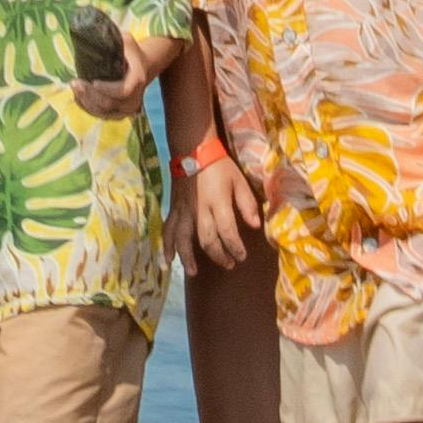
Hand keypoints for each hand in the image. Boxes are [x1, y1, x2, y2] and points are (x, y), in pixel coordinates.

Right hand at [174, 141, 262, 267]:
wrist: (192, 150)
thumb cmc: (219, 166)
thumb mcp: (238, 180)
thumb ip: (247, 203)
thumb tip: (256, 225)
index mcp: (217, 202)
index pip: (227, 232)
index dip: (235, 247)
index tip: (242, 256)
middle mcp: (199, 210)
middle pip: (207, 240)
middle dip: (218, 255)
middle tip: (229, 264)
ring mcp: (184, 211)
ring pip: (183, 239)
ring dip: (188, 257)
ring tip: (194, 272)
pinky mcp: (174, 209)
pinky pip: (168, 229)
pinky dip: (167, 244)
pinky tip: (168, 258)